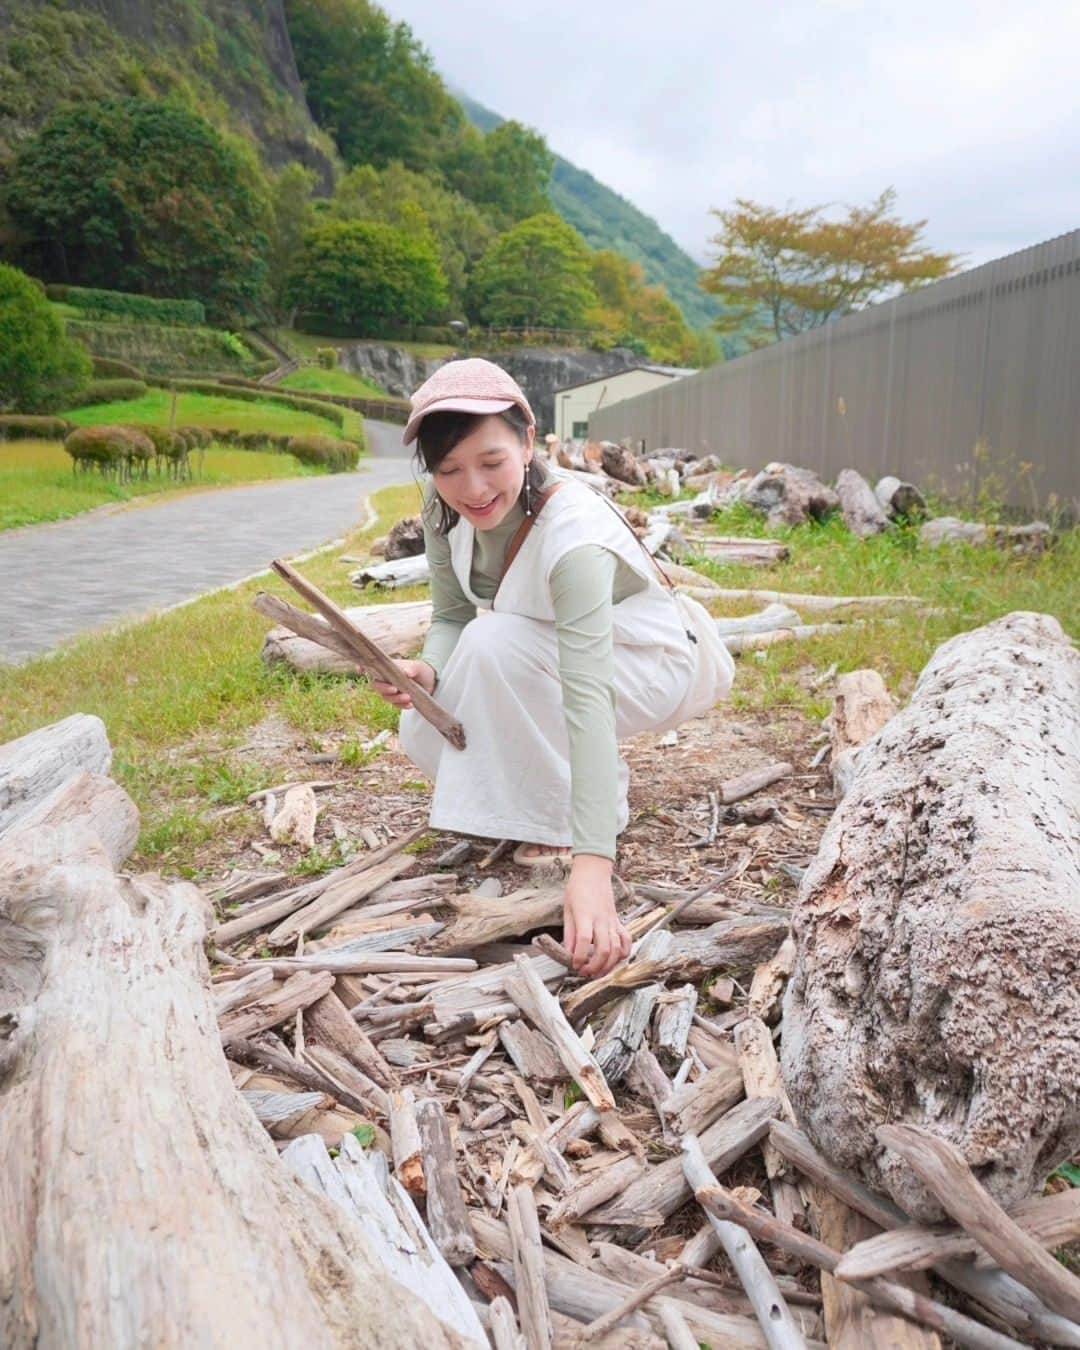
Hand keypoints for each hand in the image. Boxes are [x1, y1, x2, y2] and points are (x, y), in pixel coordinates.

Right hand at [370, 659, 435, 709]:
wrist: (431, 682)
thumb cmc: (422, 670)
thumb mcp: (419, 667)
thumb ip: (412, 668)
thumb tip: (406, 672)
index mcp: (388, 670)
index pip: (376, 676)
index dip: (377, 681)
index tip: (388, 685)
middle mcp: (387, 681)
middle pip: (379, 688)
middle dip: (386, 691)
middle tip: (396, 690)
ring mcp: (392, 692)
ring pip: (388, 698)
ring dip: (397, 699)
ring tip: (408, 697)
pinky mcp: (398, 700)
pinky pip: (397, 705)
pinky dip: (403, 706)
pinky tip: (410, 704)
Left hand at [563, 855, 631, 977]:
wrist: (594, 872)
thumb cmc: (578, 888)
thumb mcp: (567, 910)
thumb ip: (570, 933)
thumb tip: (568, 954)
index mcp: (585, 915)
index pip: (584, 940)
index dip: (580, 956)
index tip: (574, 964)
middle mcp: (601, 919)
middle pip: (604, 948)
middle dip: (596, 966)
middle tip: (586, 972)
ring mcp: (612, 921)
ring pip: (617, 947)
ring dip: (609, 964)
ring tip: (599, 971)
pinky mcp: (618, 921)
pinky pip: (626, 939)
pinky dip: (624, 953)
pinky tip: (615, 960)